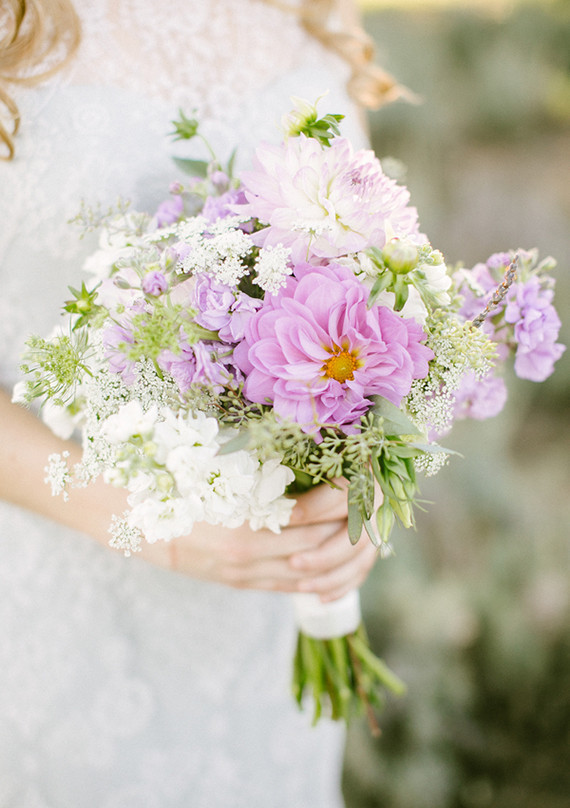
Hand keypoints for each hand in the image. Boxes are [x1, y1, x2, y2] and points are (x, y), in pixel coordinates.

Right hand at [141, 481, 378, 601]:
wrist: (129, 517)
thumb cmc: (174, 479)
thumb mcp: (216, 465)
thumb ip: (260, 464)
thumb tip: (308, 446)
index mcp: (243, 520)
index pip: (311, 512)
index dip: (341, 495)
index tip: (359, 474)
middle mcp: (249, 554)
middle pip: (320, 546)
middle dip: (351, 524)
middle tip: (371, 499)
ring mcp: (247, 574)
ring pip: (312, 575)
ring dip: (342, 554)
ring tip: (362, 529)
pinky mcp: (243, 583)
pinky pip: (292, 589)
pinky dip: (322, 579)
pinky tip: (340, 564)